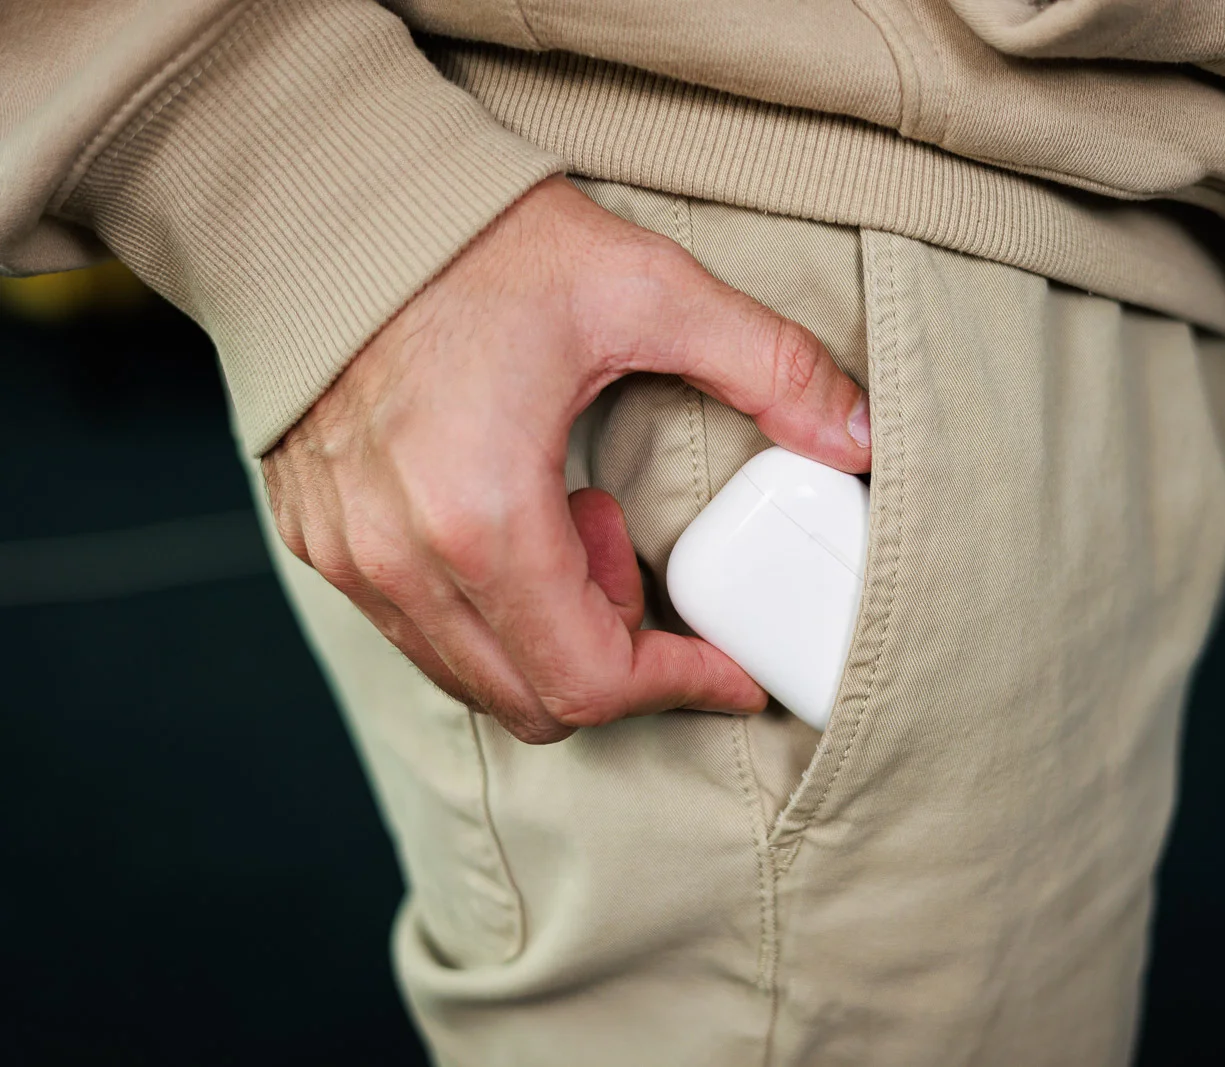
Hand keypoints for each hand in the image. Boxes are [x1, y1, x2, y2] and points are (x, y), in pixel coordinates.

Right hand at [262, 177, 871, 743]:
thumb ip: (769, 365)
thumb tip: (853, 436)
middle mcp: (400, 559)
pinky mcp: (320, 541)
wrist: (336, 202)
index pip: (591, 681)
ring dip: (553, 630)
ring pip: (474, 675)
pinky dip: (491, 608)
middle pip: (534, 700)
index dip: (679, 687)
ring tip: (575, 518)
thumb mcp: (646, 288)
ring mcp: (350, 557)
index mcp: (480, 516)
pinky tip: (514, 514)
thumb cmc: (474, 242)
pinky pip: (419, 631)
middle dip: (618, 658)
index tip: (726, 671)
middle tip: (639, 559)